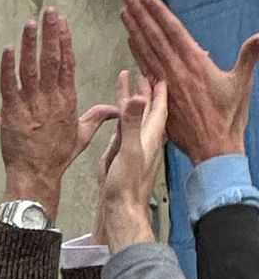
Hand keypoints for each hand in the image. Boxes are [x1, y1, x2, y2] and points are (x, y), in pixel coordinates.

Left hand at [0, 8, 117, 217]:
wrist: (37, 174)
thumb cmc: (58, 155)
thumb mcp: (82, 135)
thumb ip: (97, 117)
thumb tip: (116, 109)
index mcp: (67, 101)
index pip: (67, 65)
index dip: (64, 41)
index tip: (62, 22)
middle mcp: (51, 99)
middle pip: (51, 60)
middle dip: (50, 34)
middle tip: (49, 11)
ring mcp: (31, 104)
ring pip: (31, 68)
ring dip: (30, 44)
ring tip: (30, 22)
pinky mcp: (12, 110)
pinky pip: (9, 84)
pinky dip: (8, 66)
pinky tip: (8, 49)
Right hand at [98, 72, 166, 250]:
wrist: (119, 207)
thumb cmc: (127, 182)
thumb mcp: (129, 150)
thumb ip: (131, 123)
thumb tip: (136, 97)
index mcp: (150, 137)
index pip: (158, 109)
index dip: (159, 92)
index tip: (159, 73)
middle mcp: (144, 138)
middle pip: (148, 109)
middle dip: (147, 90)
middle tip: (145, 70)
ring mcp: (133, 144)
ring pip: (136, 115)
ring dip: (135, 98)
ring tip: (132, 81)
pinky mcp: (121, 150)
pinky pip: (125, 124)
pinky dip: (123, 111)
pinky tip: (120, 109)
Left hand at [121, 0, 258, 166]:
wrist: (214, 148)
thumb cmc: (230, 116)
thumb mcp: (241, 84)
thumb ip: (248, 57)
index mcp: (196, 63)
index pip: (172, 30)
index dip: (158, 11)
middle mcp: (177, 69)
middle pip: (154, 36)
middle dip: (139, 14)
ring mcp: (166, 82)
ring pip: (146, 49)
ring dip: (133, 29)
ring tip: (123, 11)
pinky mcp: (160, 94)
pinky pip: (145, 67)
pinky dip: (136, 51)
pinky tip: (129, 40)